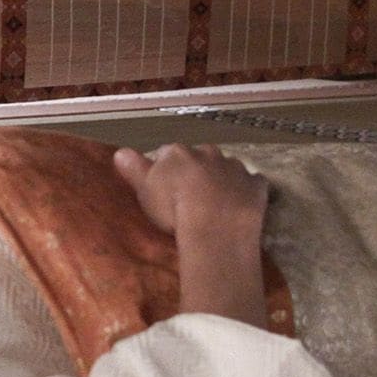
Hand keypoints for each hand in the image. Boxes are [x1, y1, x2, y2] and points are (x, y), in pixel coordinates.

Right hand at [113, 144, 266, 240]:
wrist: (214, 226)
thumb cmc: (173, 207)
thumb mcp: (144, 188)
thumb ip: (133, 167)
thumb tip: (119, 151)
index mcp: (178, 153)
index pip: (168, 154)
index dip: (167, 170)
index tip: (166, 187)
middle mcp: (208, 152)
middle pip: (200, 157)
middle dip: (197, 171)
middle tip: (192, 196)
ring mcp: (235, 167)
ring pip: (227, 168)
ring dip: (222, 179)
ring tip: (217, 203)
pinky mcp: (256, 185)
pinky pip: (252, 184)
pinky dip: (247, 191)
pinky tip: (241, 206)